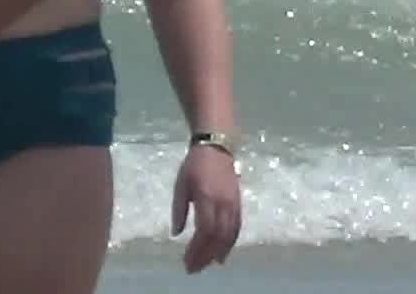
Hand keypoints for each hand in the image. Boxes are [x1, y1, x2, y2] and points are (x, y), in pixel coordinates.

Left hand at [171, 143, 242, 272]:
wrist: (217, 146)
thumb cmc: (194, 165)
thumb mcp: (180, 186)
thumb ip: (179, 210)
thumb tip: (177, 234)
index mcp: (207, 198)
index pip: (204, 231)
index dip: (197, 249)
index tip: (186, 261)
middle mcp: (224, 203)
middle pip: (219, 236)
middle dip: (207, 255)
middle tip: (195, 268)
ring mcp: (234, 202)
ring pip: (230, 233)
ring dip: (220, 251)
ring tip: (210, 264)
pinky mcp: (238, 202)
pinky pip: (237, 226)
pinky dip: (231, 241)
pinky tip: (224, 251)